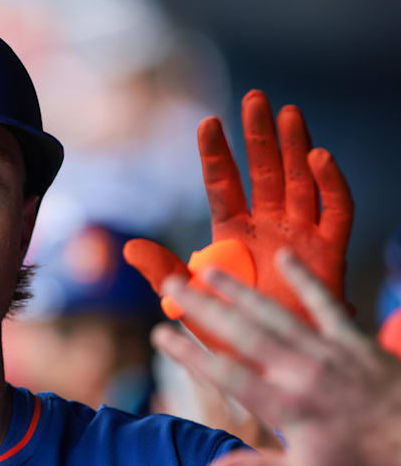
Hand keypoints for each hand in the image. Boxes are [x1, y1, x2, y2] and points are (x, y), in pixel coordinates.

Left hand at [124, 89, 352, 348]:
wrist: (268, 367)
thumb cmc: (226, 333)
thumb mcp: (190, 300)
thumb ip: (164, 272)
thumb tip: (129, 248)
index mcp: (232, 234)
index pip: (223, 186)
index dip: (216, 156)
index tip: (207, 122)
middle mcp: (267, 227)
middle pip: (265, 172)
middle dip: (260, 136)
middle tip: (256, 98)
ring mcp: (300, 236)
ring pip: (300, 182)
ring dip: (295, 147)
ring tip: (288, 113)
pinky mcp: (329, 252)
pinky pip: (335, 212)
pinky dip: (331, 185)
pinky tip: (319, 158)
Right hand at [154, 250, 400, 465]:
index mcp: (285, 406)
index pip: (225, 374)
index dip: (189, 353)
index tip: (159, 335)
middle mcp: (300, 371)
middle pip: (241, 332)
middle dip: (202, 307)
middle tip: (170, 285)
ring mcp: (327, 351)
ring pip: (274, 314)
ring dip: (239, 290)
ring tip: (208, 270)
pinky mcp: (354, 340)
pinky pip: (325, 303)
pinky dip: (304, 279)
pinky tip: (283, 258)